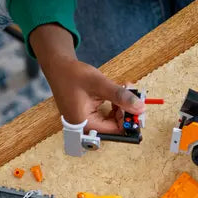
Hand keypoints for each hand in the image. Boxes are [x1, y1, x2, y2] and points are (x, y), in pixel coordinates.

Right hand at [30, 24, 144, 133]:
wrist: (58, 67)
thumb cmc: (73, 75)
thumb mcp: (100, 84)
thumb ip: (120, 96)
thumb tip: (140, 108)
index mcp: (85, 124)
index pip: (115, 131)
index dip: (129, 120)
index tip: (138, 106)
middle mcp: (85, 127)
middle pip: (115, 126)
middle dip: (126, 111)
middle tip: (133, 94)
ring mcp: (86, 122)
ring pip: (112, 120)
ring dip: (122, 106)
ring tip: (125, 89)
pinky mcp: (88, 115)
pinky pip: (106, 115)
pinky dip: (114, 105)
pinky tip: (116, 94)